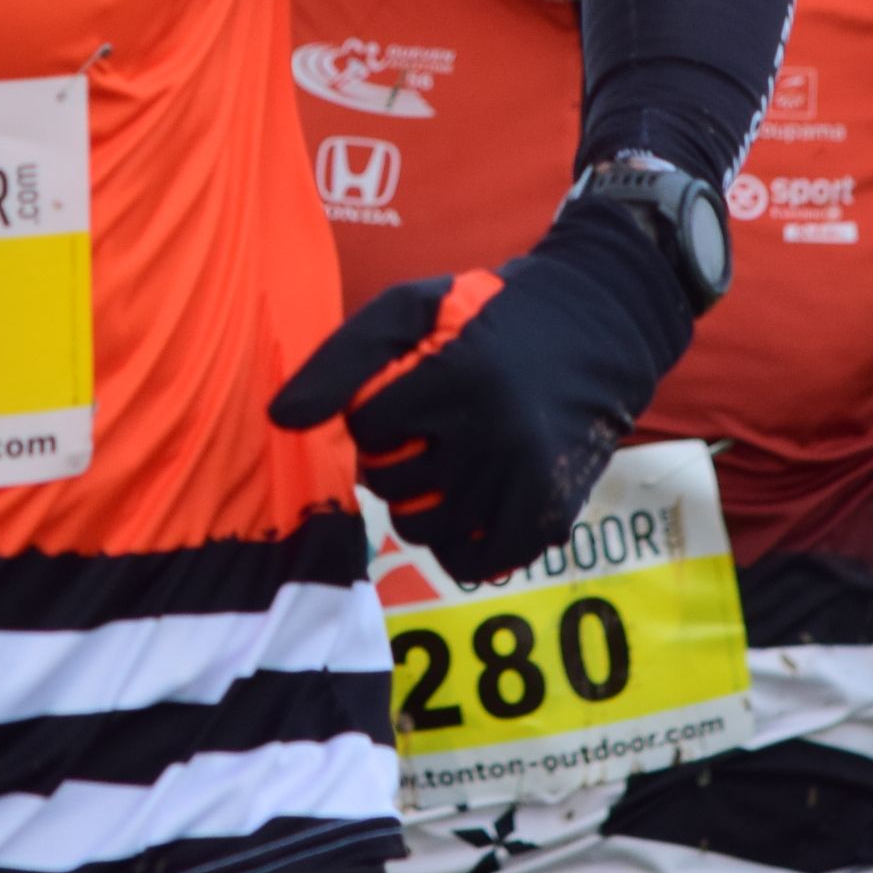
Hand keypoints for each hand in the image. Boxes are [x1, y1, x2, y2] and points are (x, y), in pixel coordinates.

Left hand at [268, 195, 688, 583]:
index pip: (366, 427)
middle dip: (391, 459)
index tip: (401, 392)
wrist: (594, 329)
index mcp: (457, 378)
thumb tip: (279, 420)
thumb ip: (340, 359)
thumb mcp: (409, 309)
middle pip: (390, 485)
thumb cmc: (485, 317)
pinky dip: (458, 544)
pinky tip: (465, 504)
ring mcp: (525, 479)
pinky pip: (473, 563)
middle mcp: (495, 434)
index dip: (371, 412)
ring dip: (418, 503)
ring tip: (445, 461)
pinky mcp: (549, 514)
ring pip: (424, 529)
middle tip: (424, 427)